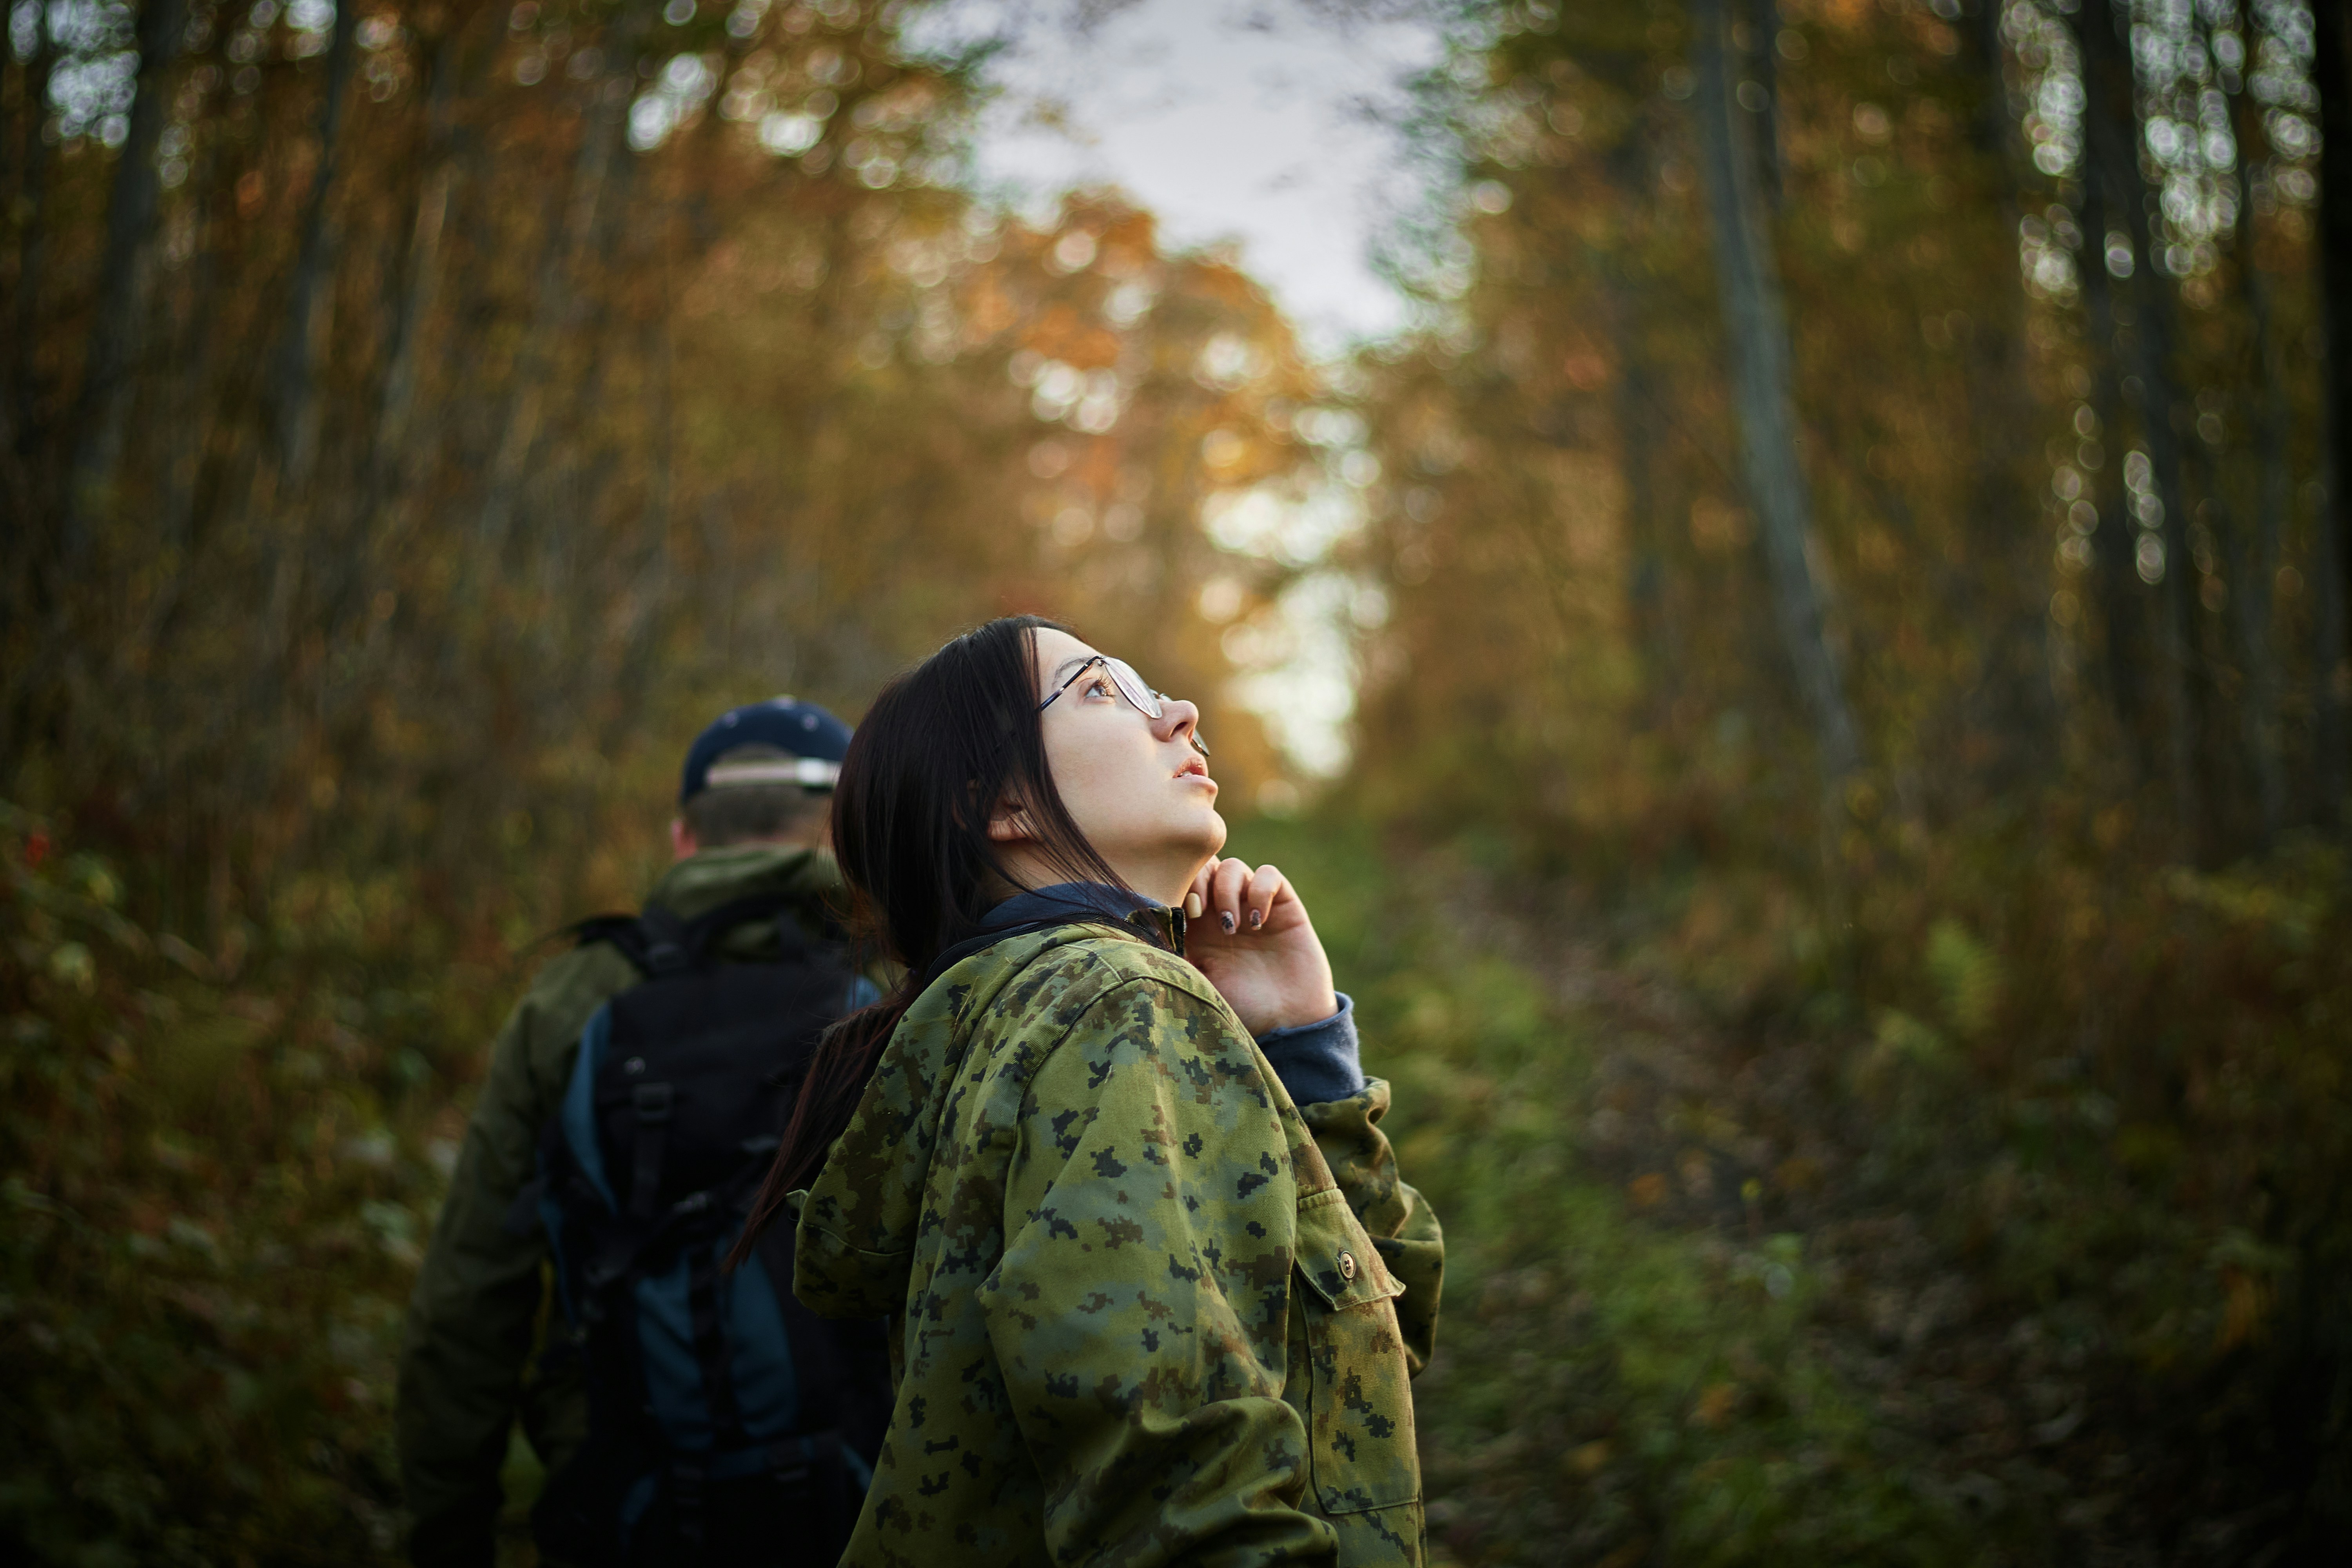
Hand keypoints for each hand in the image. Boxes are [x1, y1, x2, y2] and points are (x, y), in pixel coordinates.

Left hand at [1181, 857, 1337, 1036]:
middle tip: (1199, 912)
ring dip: (1227, 891)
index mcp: (1196, 927)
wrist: (1288, 1023)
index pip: (1179, 885)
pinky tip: (1259, 922)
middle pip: (1202, 867)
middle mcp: (1222, 912)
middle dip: (1197, 880)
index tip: (1179, 915)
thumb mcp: (1197, 985)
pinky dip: (1261, 890)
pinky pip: (1269, 874)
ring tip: (1233, 928)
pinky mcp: (1283, 906)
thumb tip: (1144, 934)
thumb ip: (1175, 956)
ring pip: (1232, 867)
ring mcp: (1252, 906)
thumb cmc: (1241, 1009)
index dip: (1175, 888)